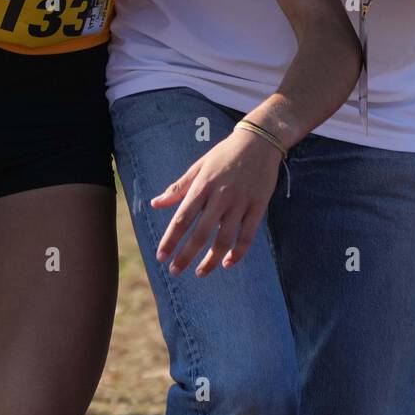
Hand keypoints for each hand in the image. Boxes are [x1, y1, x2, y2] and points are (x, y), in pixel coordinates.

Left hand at [151, 130, 281, 276]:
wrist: (259, 142)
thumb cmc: (224, 155)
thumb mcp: (198, 167)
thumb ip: (178, 188)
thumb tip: (155, 203)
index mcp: (203, 186)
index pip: (182, 218)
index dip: (170, 240)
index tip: (161, 257)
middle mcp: (221, 196)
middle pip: (201, 233)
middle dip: (186, 256)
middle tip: (176, 272)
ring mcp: (241, 202)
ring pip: (224, 239)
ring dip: (211, 260)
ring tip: (200, 272)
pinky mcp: (258, 206)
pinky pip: (247, 235)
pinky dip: (237, 253)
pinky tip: (227, 263)